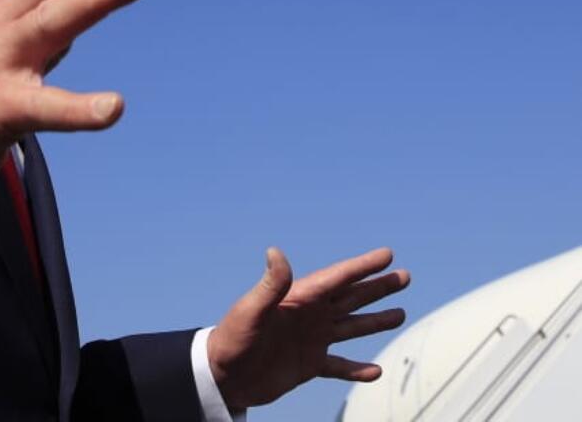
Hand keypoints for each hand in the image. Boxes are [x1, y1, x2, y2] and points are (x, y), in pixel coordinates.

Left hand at [208, 247, 410, 409]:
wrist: (222, 376)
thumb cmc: (233, 339)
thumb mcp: (251, 310)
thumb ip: (270, 285)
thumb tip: (275, 251)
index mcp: (299, 299)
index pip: (338, 278)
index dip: (362, 266)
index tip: (387, 254)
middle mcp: (309, 316)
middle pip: (351, 298)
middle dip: (377, 287)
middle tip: (404, 276)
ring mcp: (311, 339)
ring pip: (351, 327)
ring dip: (374, 321)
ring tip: (400, 314)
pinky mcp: (308, 364)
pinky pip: (339, 365)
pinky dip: (356, 368)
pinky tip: (376, 371)